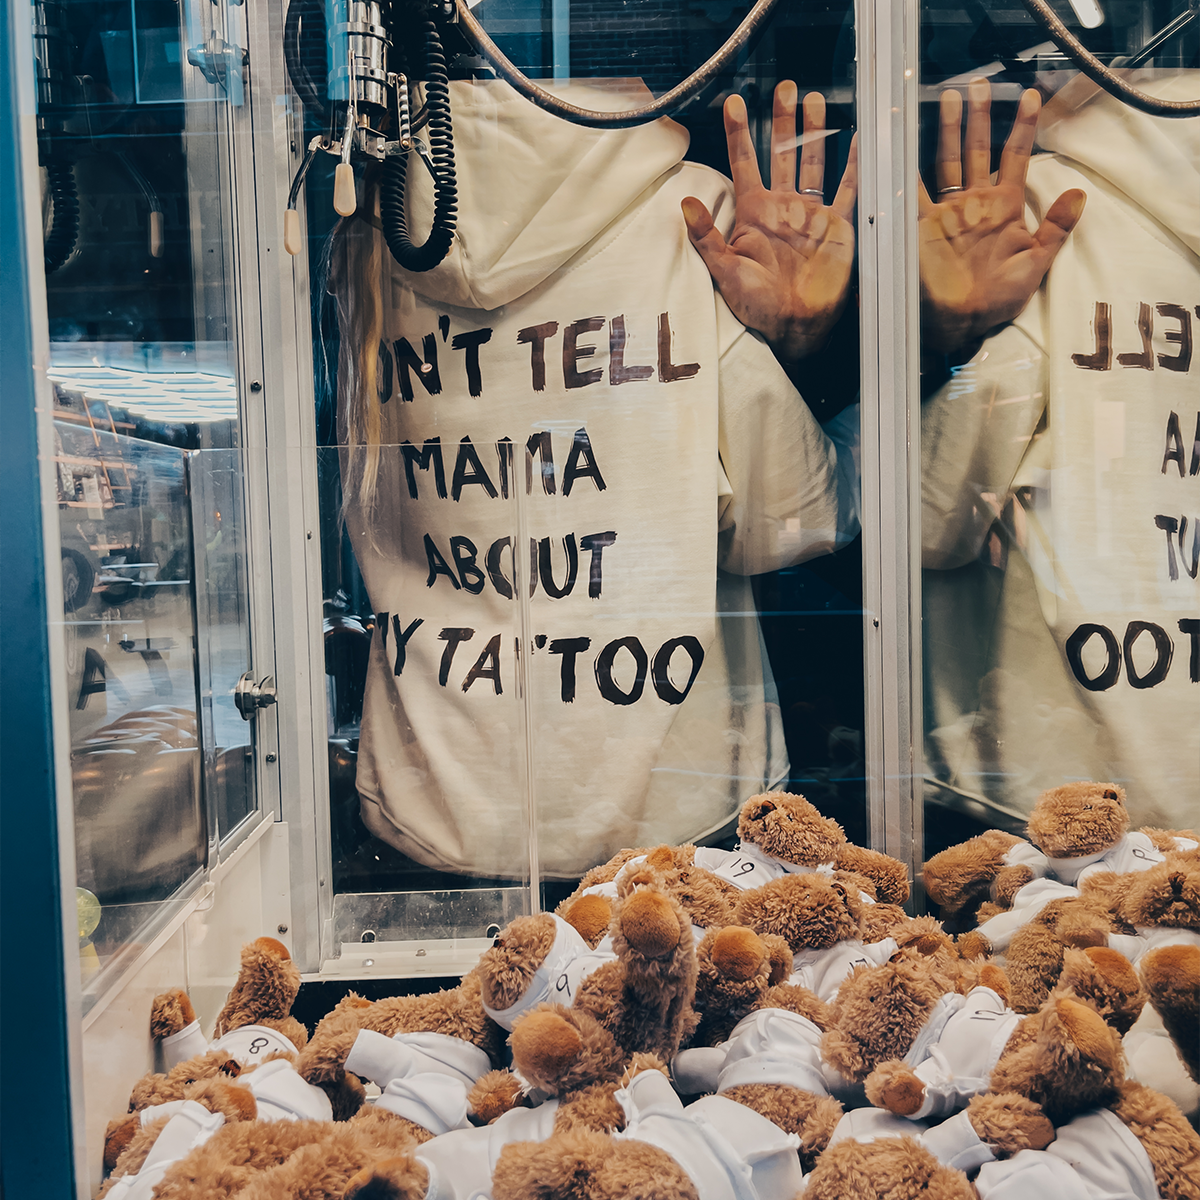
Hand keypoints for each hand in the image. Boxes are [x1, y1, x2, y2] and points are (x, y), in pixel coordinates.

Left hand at [682, 82, 856, 363]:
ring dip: (814, 132)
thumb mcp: (726, 273)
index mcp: (755, 214)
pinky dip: (857, 165)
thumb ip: (706, 238)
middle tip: (785, 87)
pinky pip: (850, 190)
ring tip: (814, 99)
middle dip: (783, 121)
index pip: (745, 163)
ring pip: (813, 162)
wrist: (795, 328)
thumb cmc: (758, 308)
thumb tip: (685, 204)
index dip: (740, 133)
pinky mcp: (839, 227)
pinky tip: (861, 140)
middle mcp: (783, 209)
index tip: (734, 102)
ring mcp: (812, 215)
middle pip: (782, 153)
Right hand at [920, 79, 1085, 354]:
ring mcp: (945, 213)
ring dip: (950, 129)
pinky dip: (907, 168)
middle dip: (980, 116)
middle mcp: (973, 205)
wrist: (957, 325)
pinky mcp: (919, 227)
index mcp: (1002, 209)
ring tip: (951, 96)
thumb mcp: (1035, 266)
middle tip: (980, 84)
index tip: (1032, 96)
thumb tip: (1081, 193)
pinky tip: (906, 143)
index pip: (1015, 158)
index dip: (1023, 128)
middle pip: (978, 149)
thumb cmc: (996, 302)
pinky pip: (912, 192)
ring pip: (947, 160)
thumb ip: (1056, 229)